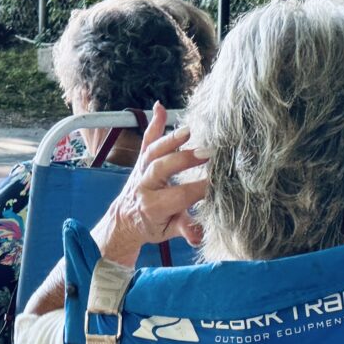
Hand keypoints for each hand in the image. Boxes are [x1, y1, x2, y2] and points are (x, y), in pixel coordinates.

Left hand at [92, 102, 208, 266]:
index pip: (180, 195)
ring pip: (152, 152)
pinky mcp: (140, 161)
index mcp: (154, 206)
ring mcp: (140, 170)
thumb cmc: (152, 225)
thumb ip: (184, 230)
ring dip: (170, 139)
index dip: (199, 189)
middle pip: (162, 168)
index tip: (219, 182)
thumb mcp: (169, 233)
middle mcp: (144, 185)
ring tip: (189, 130)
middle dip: (184, 159)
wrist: (124, 220)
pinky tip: (160, 107)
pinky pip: (145, 141)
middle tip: (208, 153)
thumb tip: (197, 236)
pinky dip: (153, 124)